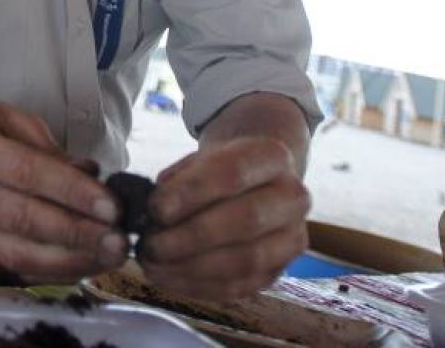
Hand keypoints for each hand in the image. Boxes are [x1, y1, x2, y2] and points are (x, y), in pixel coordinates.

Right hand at [0, 96, 125, 280]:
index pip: (24, 173)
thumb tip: (95, 181)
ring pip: (13, 251)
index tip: (112, 209)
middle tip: (119, 243)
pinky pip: (9, 263)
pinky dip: (50, 270)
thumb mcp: (13, 118)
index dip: (70, 193)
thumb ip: (51, 151)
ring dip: (67, 260)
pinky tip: (82, 265)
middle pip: (19, 218)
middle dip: (75, 234)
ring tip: (107, 258)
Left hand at [139, 137, 310, 300]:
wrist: (251, 185)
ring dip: (193, 266)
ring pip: (246, 260)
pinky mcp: (278, 271)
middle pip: (246, 220)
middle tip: (151, 244)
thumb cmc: (216, 172)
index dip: (193, 193)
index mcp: (273, 157)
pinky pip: (240, 286)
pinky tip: (168, 278)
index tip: (155, 209)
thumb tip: (152, 215)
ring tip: (154, 264)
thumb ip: (176, 184)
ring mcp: (291, 239)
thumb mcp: (196, 162)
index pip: (234, 173)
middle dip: (192, 236)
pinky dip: (198, 286)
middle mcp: (293, 198)